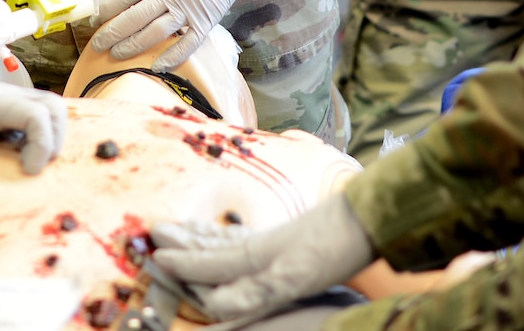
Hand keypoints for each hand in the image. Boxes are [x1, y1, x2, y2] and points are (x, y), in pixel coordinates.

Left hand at [0, 84, 68, 197]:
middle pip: (53, 106)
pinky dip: (40, 135)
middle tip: (36, 167)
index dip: (44, 143)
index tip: (27, 171)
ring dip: (51, 136)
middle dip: (55, 138)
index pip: (39, 114)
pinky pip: (35, 116)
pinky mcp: (2, 110)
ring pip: (48, 108)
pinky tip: (22, 157)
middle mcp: (3, 96)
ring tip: (33, 163)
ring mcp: (4, 101)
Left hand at [89, 0, 263, 68]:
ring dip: (134, 46)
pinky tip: (156, 66)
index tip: (93, 21)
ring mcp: (188, 8)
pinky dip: (172, 57)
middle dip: (112, 34)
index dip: (104, 12)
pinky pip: (187, 43)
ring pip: (155, 34)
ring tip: (117, 55)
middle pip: (134, 19)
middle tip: (97, 45)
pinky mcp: (207, 19)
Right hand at [152, 194, 376, 320]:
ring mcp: (275, 240)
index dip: (183, 263)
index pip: (210, 263)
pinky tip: (236, 237)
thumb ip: (255, 289)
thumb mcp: (295, 276)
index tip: (155, 256)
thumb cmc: (333, 247)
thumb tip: (215, 304)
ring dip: (203, 237)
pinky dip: (231, 238)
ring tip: (186, 227)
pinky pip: (248, 239)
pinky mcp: (291, 239)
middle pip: (213, 246)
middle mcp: (258, 245)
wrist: (367, 218)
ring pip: (228, 240)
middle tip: (158, 230)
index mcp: (254, 256)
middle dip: (185, 242)